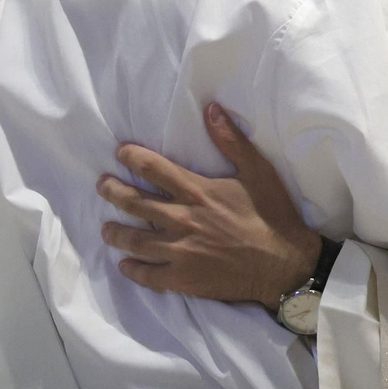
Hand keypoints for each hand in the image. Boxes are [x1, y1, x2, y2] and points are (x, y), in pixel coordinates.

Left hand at [96, 103, 322, 308]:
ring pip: (136, 240)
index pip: (153, 169)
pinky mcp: (184, 279)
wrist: (285, 264)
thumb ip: (232, 141)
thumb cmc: (273, 215)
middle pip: (135, 203)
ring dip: (116, 232)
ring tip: (106, 228)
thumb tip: (211, 109)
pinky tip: (125, 265)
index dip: (132, 157)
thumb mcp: (258, 171)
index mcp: (198, 192)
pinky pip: (149, 275)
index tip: (120, 153)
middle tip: (102, 185)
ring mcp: (180, 252)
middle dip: (113, 191)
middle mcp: (183, 220)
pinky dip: (133, 270)